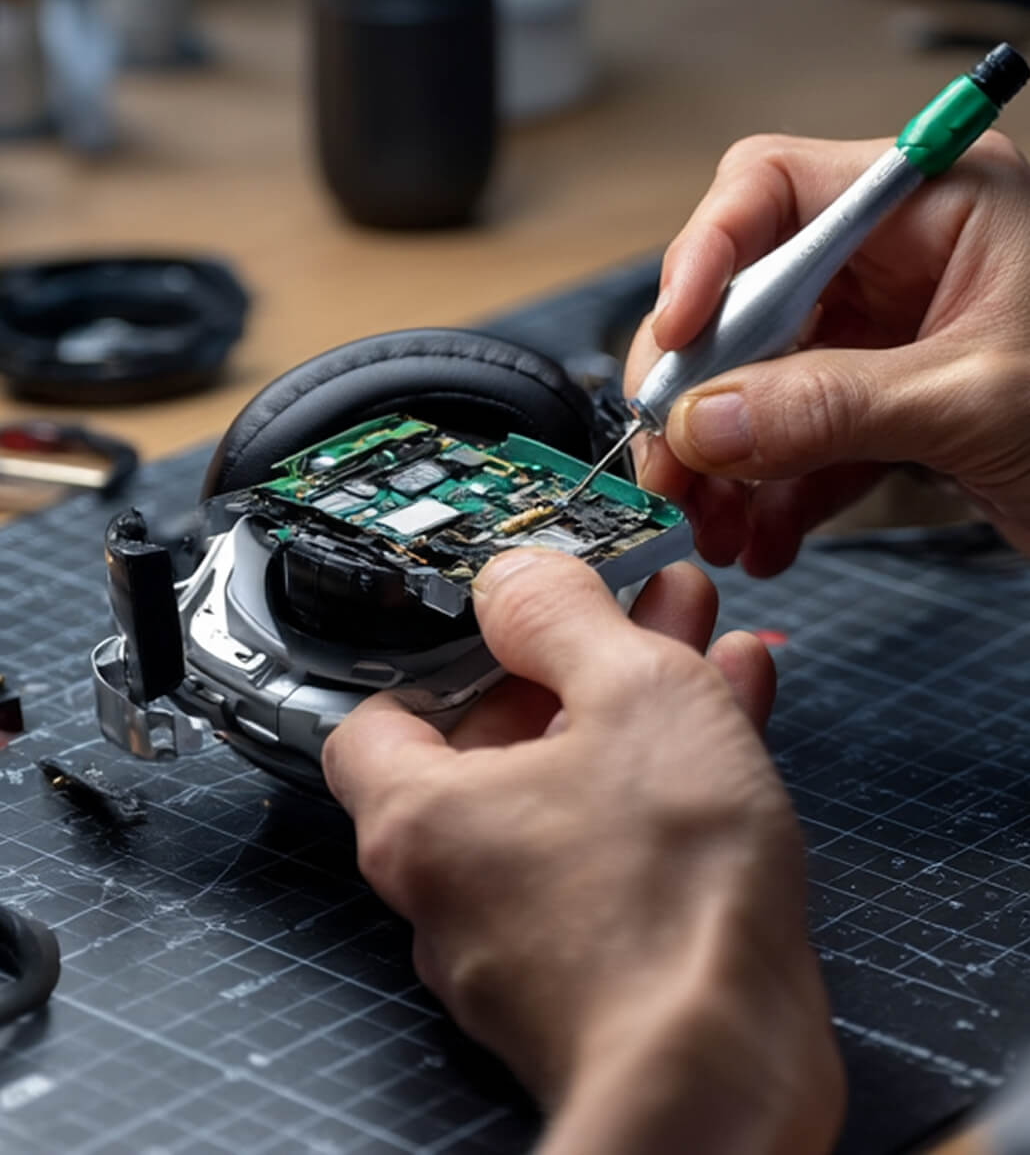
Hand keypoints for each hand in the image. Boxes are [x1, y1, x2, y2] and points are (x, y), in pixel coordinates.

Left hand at [323, 550, 842, 1154]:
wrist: (729, 1080)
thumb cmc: (667, 908)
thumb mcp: (629, 694)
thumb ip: (563, 615)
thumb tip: (519, 577)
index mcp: (422, 817)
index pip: (380, 709)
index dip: (443, 644)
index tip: (506, 603)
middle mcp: (454, 884)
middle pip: (498, 738)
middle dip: (575, 656)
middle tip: (634, 603)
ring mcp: (523, 932)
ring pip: (571, 783)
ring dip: (632, 704)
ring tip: (697, 636)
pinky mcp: (594, 966)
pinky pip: (614, 841)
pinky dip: (660, 776)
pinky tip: (730, 713)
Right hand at [627, 130, 1029, 573]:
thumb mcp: (976, 401)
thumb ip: (831, 407)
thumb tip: (705, 424)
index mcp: (934, 202)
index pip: (775, 189)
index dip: (706, 254)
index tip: (675, 337)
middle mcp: (902, 256)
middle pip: (751, 295)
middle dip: (704, 387)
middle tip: (669, 459)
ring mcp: (892, 333)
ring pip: (764, 376)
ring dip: (728, 455)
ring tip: (709, 521)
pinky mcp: (892, 403)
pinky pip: (803, 434)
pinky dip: (775, 490)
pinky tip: (764, 536)